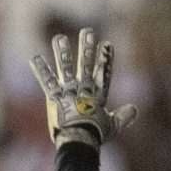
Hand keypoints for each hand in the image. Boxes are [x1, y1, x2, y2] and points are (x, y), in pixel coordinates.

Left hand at [30, 27, 137, 147]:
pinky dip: (41, 69)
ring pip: (66, 68)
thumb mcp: (113, 126)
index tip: (108, 44)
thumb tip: (134, 109)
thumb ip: (123, 117)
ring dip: (63, 52)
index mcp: (98, 96)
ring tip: (58, 38)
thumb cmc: (95, 135)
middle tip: (87, 31)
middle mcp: (84, 89)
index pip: (104, 73)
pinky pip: (47, 81)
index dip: (106, 59)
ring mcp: (69, 91)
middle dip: (87, 48)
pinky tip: (35, 57)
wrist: (79, 139)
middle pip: (86, 65)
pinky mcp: (55, 97)